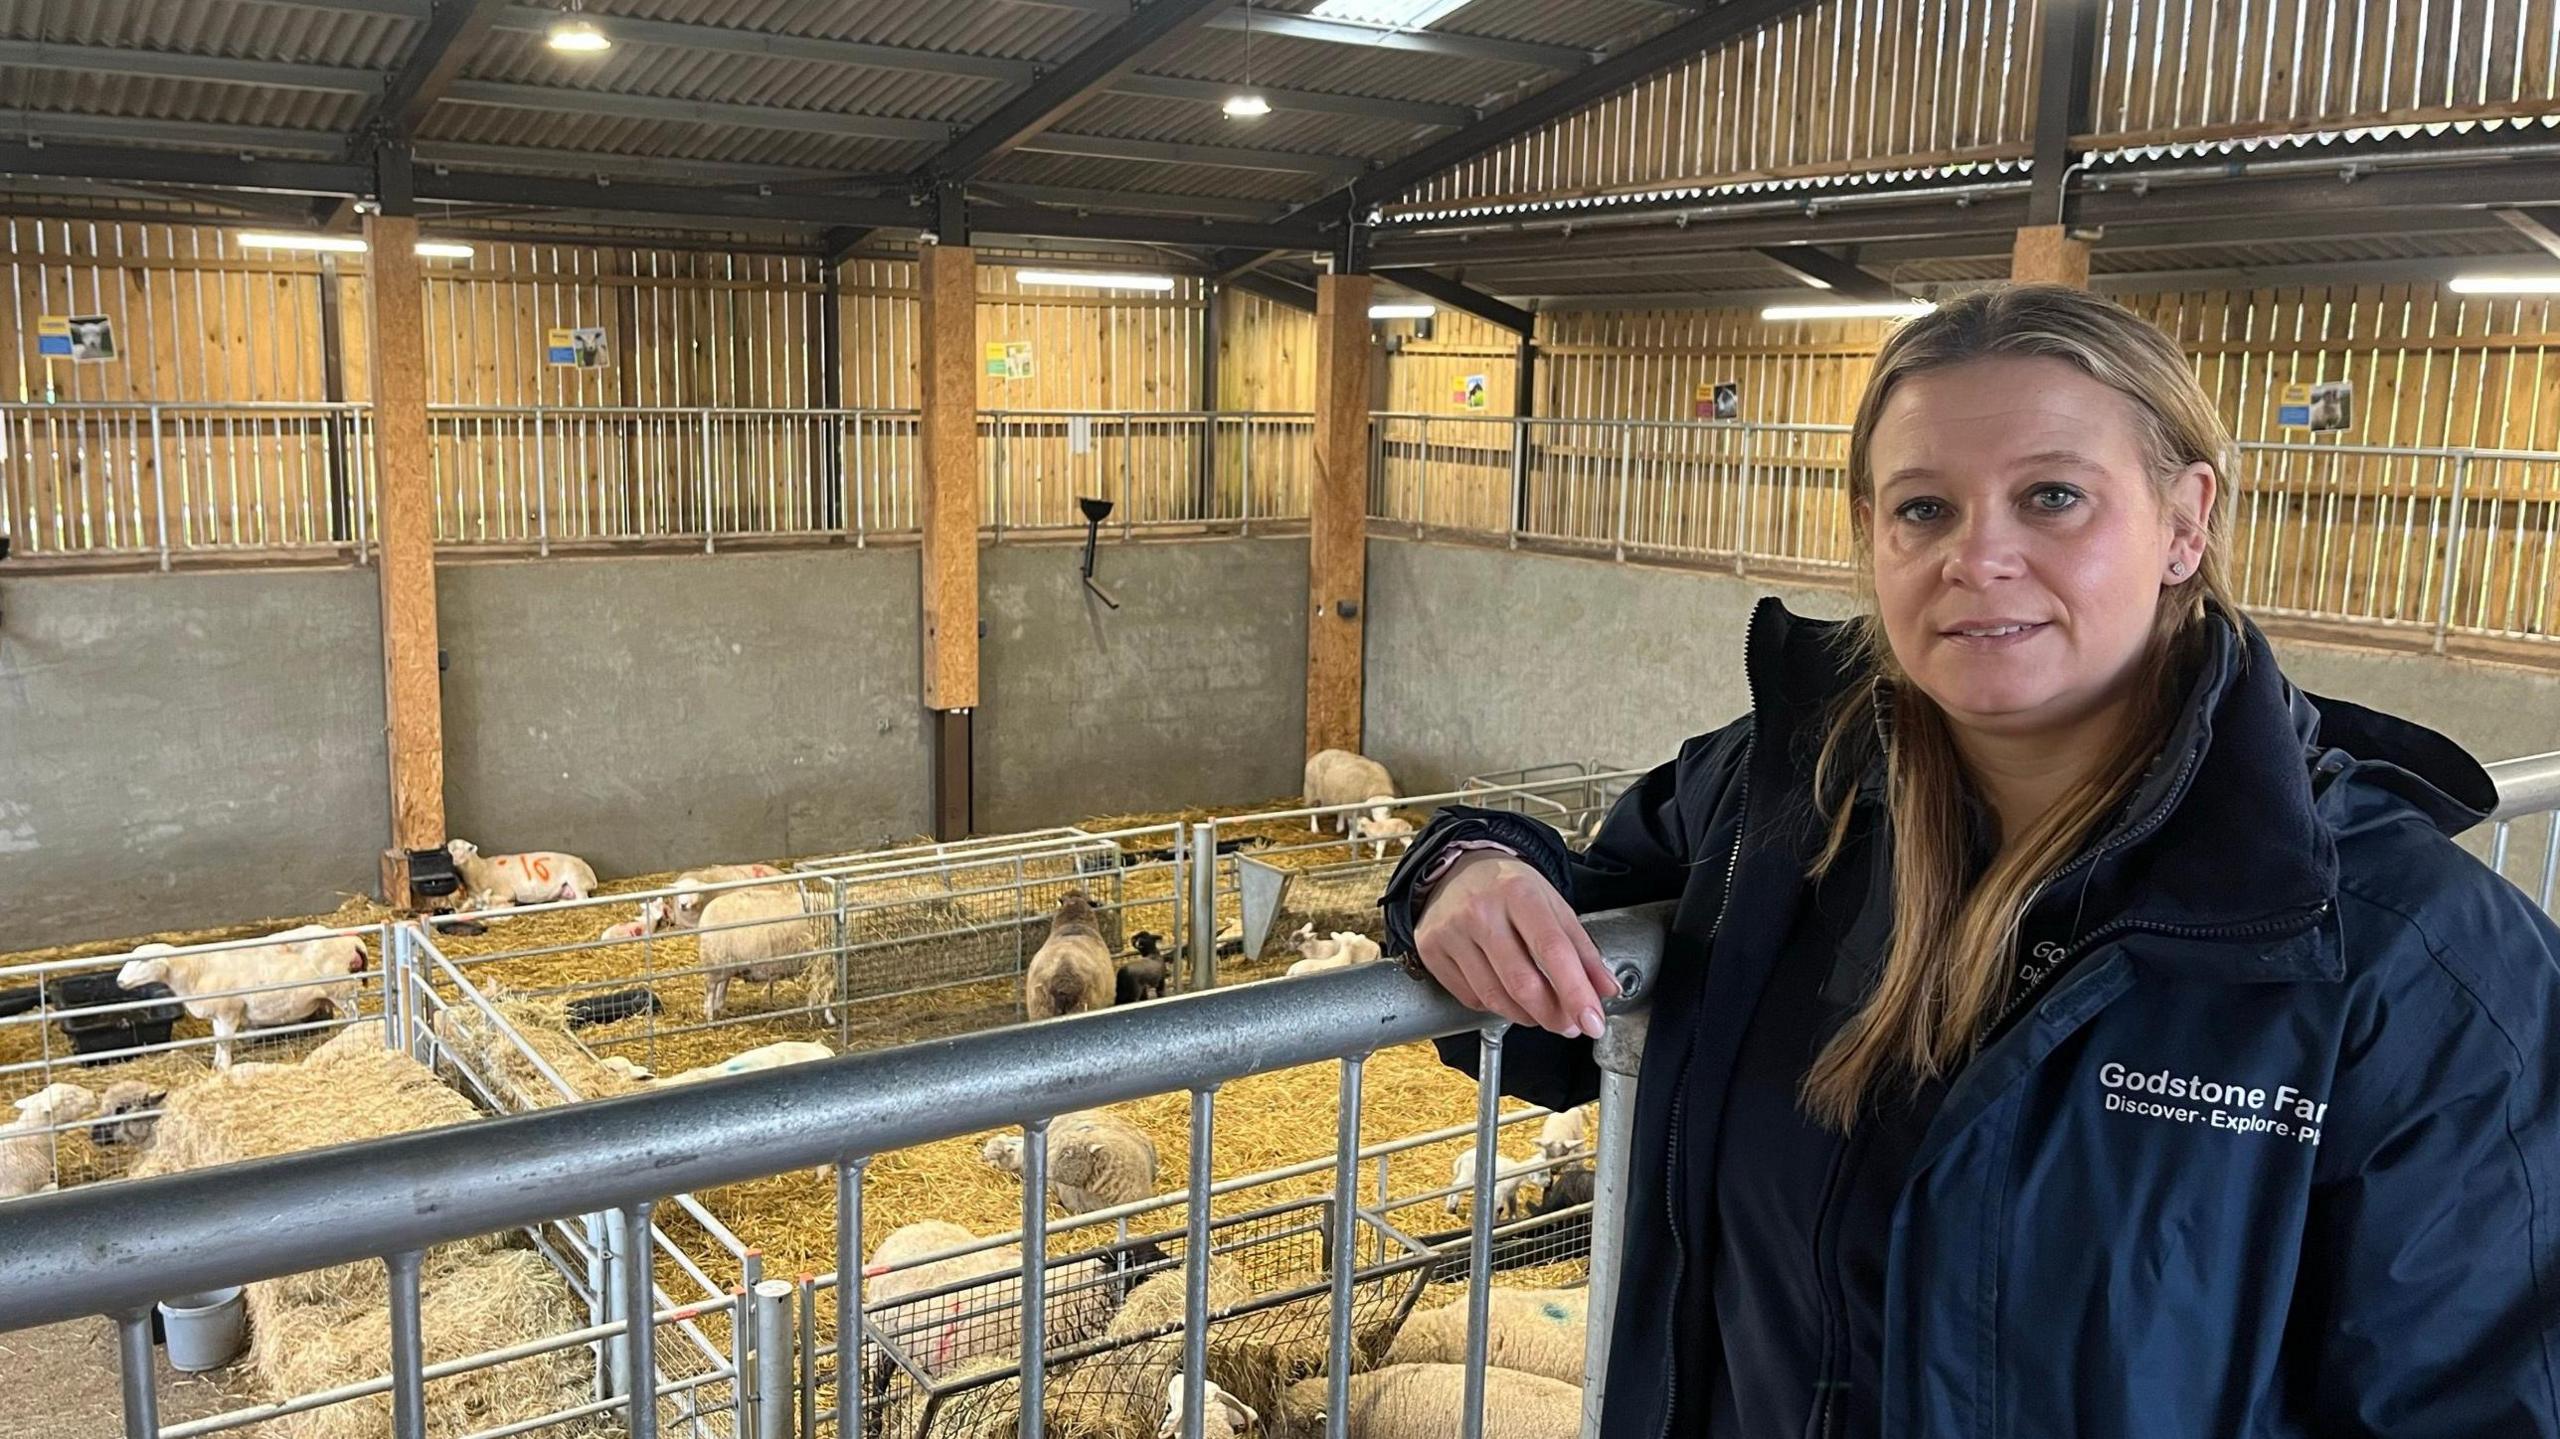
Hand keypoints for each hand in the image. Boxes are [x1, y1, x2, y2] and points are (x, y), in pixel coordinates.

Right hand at [1412, 852, 1617, 1037]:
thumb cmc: (1509, 888)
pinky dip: (1496, 1006)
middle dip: (1552, 1014)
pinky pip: (1471, 998)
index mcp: (1519, 893)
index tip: (1592, 1021)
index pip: (1553, 950)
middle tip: (1568, 1024)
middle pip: (1522, 982)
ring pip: (1495, 997)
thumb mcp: (1553, 906)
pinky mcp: (1432, 950)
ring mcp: (1452, 931)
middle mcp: (1481, 910)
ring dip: (1527, 1016)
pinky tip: (1506, 995)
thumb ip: (1582, 950)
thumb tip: (1605, 990)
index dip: (1576, 992)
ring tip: (1541, 1011)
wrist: (1456, 868)